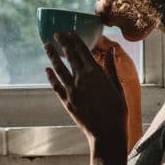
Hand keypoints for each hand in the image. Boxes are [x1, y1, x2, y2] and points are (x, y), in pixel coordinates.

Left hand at [45, 32, 127, 146]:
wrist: (107, 133)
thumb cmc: (117, 111)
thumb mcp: (118, 87)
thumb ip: (111, 68)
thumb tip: (110, 51)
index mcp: (95, 73)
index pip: (83, 50)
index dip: (75, 39)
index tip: (70, 32)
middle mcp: (81, 78)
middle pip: (69, 56)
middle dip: (62, 43)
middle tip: (56, 33)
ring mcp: (71, 90)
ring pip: (59, 68)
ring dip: (52, 55)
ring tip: (46, 45)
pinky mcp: (66, 101)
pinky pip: (56, 85)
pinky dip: (50, 76)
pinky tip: (47, 69)